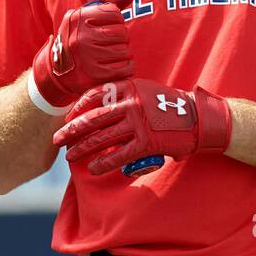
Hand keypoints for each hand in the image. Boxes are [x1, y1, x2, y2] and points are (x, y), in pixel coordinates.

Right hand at [27, 0, 138, 113]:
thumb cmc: (77, 40)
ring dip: (124, 54)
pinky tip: (117, 67)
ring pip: (125, 51)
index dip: (116, 21)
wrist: (56, 72)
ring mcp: (86, 57)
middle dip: (121, 38)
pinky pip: (126, 68)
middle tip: (110, 44)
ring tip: (111, 56)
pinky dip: (127, 68)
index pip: (114, 13)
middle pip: (122, 32)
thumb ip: (111, 3)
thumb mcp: (85, 18)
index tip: (108, 27)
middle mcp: (80, 37)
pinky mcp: (94, 75)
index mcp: (77, 18)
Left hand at [51, 78, 232, 174]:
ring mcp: (138, 123)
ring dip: (82, 148)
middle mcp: (131, 103)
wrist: (197, 118)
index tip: (68, 118)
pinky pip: (119, 155)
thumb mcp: (146, 91)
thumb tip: (102, 111)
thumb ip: (125, 97)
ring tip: (69, 156)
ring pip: (102, 138)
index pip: (95, 95)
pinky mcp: (146, 143)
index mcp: (129, 87)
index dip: (78, 108)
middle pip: (93, 118)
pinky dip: (103, 163)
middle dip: (72, 131)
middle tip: (57, 139)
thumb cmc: (171, 106)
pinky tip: (92, 168)